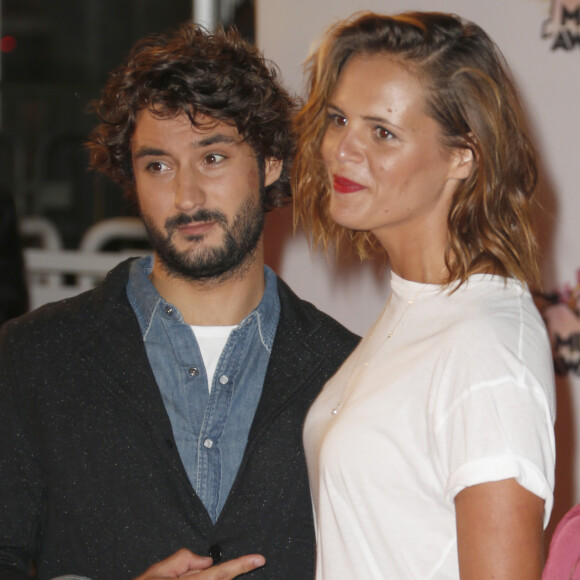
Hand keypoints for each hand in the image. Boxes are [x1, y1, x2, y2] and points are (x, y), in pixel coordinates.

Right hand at [134, 548, 265, 578]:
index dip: (242, 564)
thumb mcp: (159, 570)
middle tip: (234, 563)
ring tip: (180, 574)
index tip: (259, 559)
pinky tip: (186, 575)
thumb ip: (184, 559)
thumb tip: (206, 560)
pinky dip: (203, 578)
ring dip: (208, 577)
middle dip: (228, 571)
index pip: (221, 572)